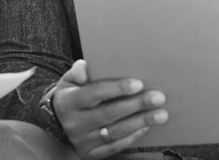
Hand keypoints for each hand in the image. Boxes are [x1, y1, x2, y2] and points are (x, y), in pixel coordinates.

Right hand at [52, 59, 167, 159]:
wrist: (58, 123)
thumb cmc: (71, 96)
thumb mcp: (68, 81)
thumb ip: (77, 71)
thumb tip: (85, 67)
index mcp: (68, 102)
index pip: (94, 94)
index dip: (116, 88)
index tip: (138, 83)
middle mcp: (74, 123)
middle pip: (109, 113)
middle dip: (136, 105)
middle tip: (158, 97)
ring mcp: (83, 140)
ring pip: (115, 131)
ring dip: (140, 122)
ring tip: (161, 114)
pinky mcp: (90, 153)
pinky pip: (115, 146)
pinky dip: (132, 136)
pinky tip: (146, 126)